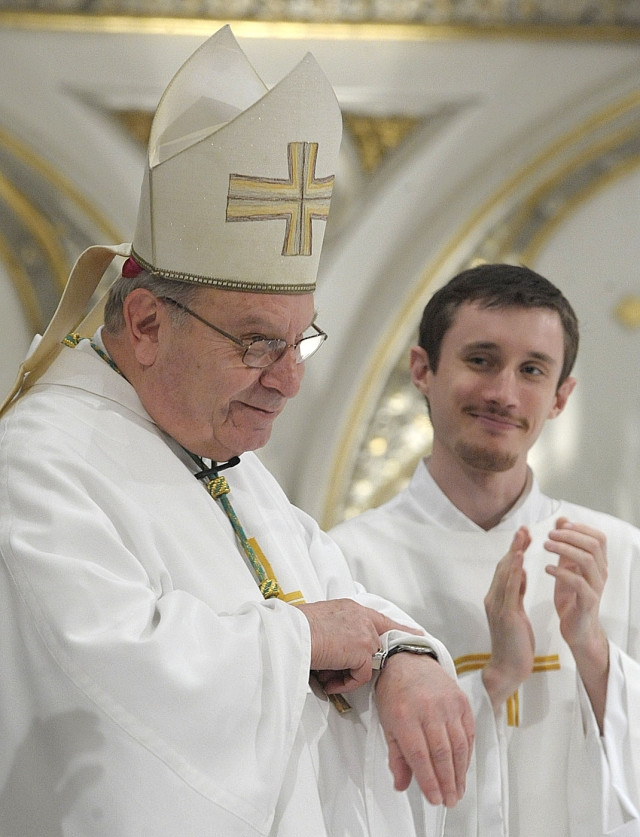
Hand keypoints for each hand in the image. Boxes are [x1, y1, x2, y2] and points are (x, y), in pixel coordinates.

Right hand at [295, 599, 420, 693]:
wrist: (292, 632)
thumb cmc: (296, 628)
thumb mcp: (321, 621)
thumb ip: (338, 631)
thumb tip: (339, 649)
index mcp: (351, 608)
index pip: (382, 620)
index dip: (400, 629)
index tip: (418, 634)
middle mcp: (361, 617)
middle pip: (382, 642)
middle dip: (377, 658)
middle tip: (368, 668)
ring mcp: (364, 634)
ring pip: (367, 663)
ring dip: (346, 674)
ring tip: (325, 673)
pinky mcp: (363, 651)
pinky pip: (360, 677)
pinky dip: (343, 683)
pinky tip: (328, 680)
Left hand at [376, 653, 473, 807]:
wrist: (408, 660)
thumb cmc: (395, 692)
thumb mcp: (387, 722)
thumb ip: (396, 756)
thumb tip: (401, 784)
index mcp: (404, 715)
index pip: (419, 755)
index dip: (428, 780)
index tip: (434, 798)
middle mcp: (427, 709)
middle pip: (441, 753)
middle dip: (447, 782)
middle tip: (449, 800)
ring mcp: (447, 703)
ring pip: (458, 745)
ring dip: (460, 772)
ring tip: (458, 790)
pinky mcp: (461, 700)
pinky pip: (468, 732)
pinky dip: (467, 754)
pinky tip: (463, 768)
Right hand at [482, 526, 534, 709]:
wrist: (508, 669)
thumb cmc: (514, 644)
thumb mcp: (517, 614)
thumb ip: (517, 593)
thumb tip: (522, 573)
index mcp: (496, 598)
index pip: (505, 569)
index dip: (514, 551)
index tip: (523, 536)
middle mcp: (493, 598)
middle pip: (503, 566)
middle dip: (514, 547)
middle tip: (524, 529)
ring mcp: (498, 605)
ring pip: (505, 573)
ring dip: (514, 553)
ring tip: (522, 536)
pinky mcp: (506, 614)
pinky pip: (510, 588)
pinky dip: (514, 571)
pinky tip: (520, 558)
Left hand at [545, 517, 608, 727]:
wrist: (576, 630)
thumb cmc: (571, 598)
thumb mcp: (567, 568)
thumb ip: (566, 547)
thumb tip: (562, 520)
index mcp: (597, 564)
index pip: (599, 538)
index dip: (581, 528)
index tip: (561, 525)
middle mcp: (601, 574)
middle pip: (594, 545)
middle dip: (571, 536)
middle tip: (549, 536)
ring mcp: (596, 588)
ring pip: (588, 561)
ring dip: (565, 550)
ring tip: (545, 547)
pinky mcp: (588, 602)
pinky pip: (579, 583)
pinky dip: (562, 573)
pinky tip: (546, 569)